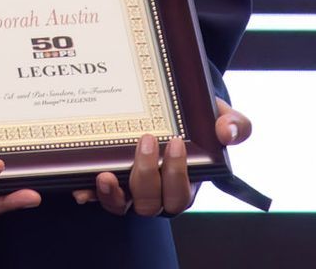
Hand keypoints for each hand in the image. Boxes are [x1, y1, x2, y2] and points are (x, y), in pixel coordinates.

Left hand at [72, 100, 252, 216]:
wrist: (177, 107)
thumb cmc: (201, 120)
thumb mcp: (221, 118)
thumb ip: (234, 125)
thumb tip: (227, 133)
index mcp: (184, 185)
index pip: (180, 194)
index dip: (177, 174)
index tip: (177, 142)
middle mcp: (157, 194)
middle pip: (151, 203)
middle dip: (148, 175)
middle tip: (147, 140)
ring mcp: (132, 190)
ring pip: (122, 207)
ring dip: (112, 196)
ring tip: (105, 175)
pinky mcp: (112, 183)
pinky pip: (99, 197)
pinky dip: (90, 193)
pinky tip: (81, 185)